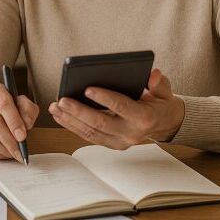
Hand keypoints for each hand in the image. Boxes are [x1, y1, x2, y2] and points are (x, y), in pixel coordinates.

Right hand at [0, 82, 38, 161]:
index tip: (23, 136)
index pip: (3, 104)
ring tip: (16, 153)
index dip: (14, 122)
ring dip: (4, 149)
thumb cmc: (10, 107)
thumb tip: (26, 124)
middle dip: (10, 140)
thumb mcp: (23, 104)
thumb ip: (28, 110)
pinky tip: (6, 151)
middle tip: (21, 150)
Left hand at [49, 69, 184, 149]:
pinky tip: (60, 116)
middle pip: (100, 123)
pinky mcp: (112, 144)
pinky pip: (89, 136)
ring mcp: (120, 141)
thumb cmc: (160, 103)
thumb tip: (152, 74)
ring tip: (55, 107)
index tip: (87, 89)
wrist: (164, 124)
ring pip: (91, 132)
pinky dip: (73, 126)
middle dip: (79, 111)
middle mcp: (131, 133)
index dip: (104, 98)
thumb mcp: (164, 90)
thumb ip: (158, 82)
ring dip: (70, 120)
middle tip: (62, 100)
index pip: (121, 106)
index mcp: (144, 118)